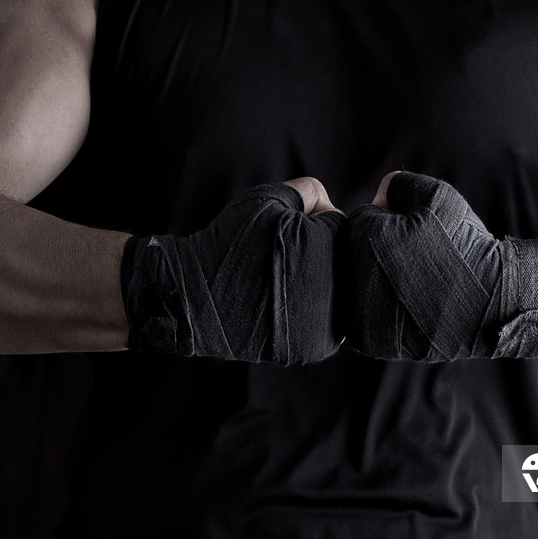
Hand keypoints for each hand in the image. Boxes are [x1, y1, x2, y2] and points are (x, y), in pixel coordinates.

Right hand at [121, 177, 344, 363]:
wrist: (193, 298)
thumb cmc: (229, 242)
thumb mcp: (266, 198)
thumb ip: (308, 191)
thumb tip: (331, 207)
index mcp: (326, 243)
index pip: (340, 225)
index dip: (311, 221)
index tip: (283, 232)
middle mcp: (335, 286)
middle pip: (344, 261)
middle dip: (320, 253)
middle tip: (280, 258)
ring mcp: (328, 321)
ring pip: (340, 293)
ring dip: (320, 284)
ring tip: (280, 281)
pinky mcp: (317, 347)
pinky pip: (328, 322)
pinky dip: (312, 314)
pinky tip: (284, 305)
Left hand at [346, 171, 537, 360]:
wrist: (491, 301)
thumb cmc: (465, 244)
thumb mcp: (435, 196)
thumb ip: (398, 184)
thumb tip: (379, 195)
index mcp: (364, 235)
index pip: (360, 220)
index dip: (389, 222)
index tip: (415, 235)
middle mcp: (352, 275)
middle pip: (352, 254)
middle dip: (377, 252)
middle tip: (414, 260)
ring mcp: (356, 312)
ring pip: (354, 287)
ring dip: (375, 282)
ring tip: (414, 284)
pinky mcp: (368, 340)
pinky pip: (362, 318)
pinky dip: (379, 312)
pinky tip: (408, 307)